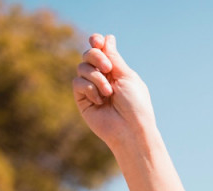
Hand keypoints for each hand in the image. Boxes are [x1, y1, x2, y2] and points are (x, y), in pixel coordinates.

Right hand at [71, 34, 154, 150]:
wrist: (130, 129)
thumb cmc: (135, 105)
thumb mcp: (127, 76)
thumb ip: (114, 58)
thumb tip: (108, 39)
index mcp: (116, 71)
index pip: (101, 50)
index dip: (96, 42)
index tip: (97, 41)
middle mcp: (103, 78)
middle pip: (89, 54)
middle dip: (96, 56)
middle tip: (107, 68)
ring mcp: (92, 88)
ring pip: (82, 67)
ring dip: (96, 77)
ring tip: (108, 92)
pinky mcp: (83, 99)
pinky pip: (77, 83)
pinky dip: (90, 89)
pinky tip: (100, 101)